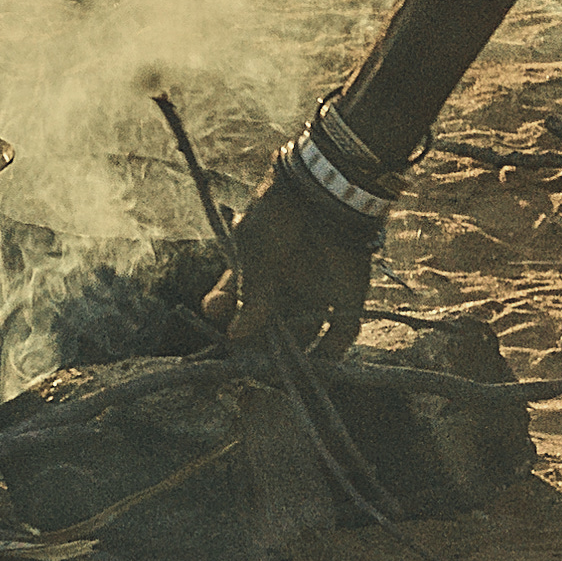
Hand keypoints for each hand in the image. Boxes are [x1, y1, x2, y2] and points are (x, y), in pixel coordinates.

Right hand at [206, 156, 381, 364]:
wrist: (327, 190)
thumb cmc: (280, 211)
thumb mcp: (253, 247)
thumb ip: (248, 291)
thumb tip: (235, 333)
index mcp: (258, 267)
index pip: (234, 298)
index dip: (223, 310)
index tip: (216, 316)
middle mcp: (285, 284)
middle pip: (268, 325)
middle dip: (256, 345)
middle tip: (247, 359)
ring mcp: (315, 292)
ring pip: (302, 334)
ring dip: (292, 356)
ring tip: (278, 370)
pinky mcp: (345, 298)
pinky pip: (340, 333)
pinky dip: (331, 353)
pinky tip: (314, 366)